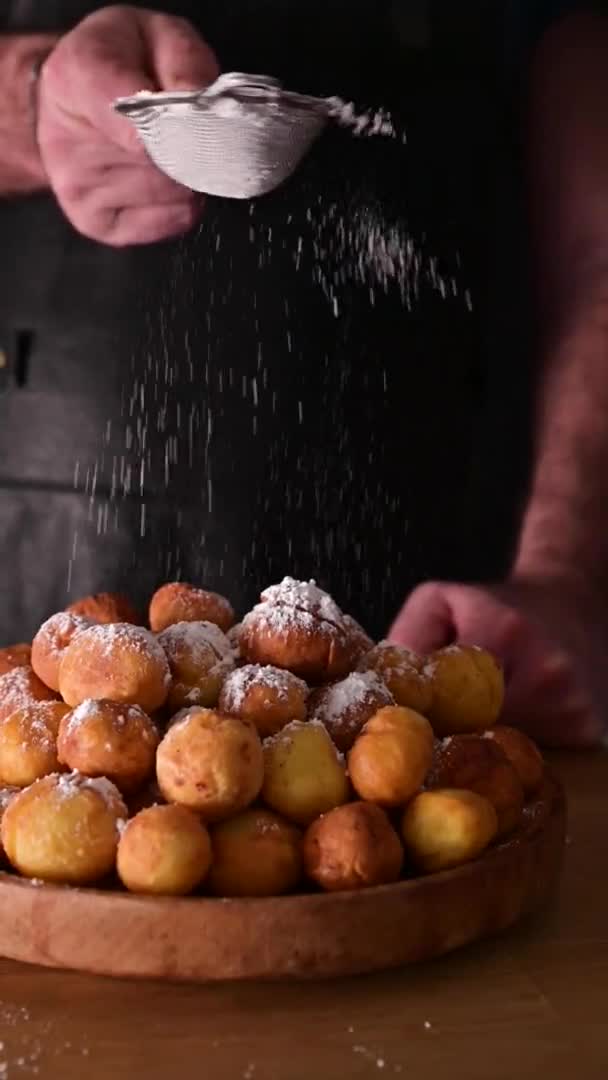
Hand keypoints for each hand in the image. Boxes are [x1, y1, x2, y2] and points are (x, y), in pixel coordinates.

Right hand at [37, 5, 219, 245]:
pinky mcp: (93, 222)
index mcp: (78, 78)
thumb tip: (201, 105)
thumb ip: (184, 61)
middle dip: (191, 149)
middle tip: (185, 130)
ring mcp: (77, 187)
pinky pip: (166, 222)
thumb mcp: (157, 35)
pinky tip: (166, 181)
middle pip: (164, 164)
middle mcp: (68, 140)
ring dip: (186, 176)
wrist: (72, 97)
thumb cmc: (122, 63)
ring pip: (172, 195)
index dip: (181, 129)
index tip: (195, 123)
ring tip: (168, 149)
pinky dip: (180, 205)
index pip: (137, 123)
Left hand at [388, 576, 606, 747]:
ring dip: (487, 746)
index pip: (448, 702)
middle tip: (434, 737)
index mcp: (502, 634)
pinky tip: (515, 724)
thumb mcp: (440, 601)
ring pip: (509, 751)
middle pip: (480, 734)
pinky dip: (521, 749)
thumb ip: (405, 639)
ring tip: (478, 723)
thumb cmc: (499, 604)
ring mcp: (573, 705)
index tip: (406, 730)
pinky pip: (541, 757)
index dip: (422, 721)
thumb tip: (381, 689)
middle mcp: (545, 672)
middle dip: (454, 738)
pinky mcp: (589, 729)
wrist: (572, 599)